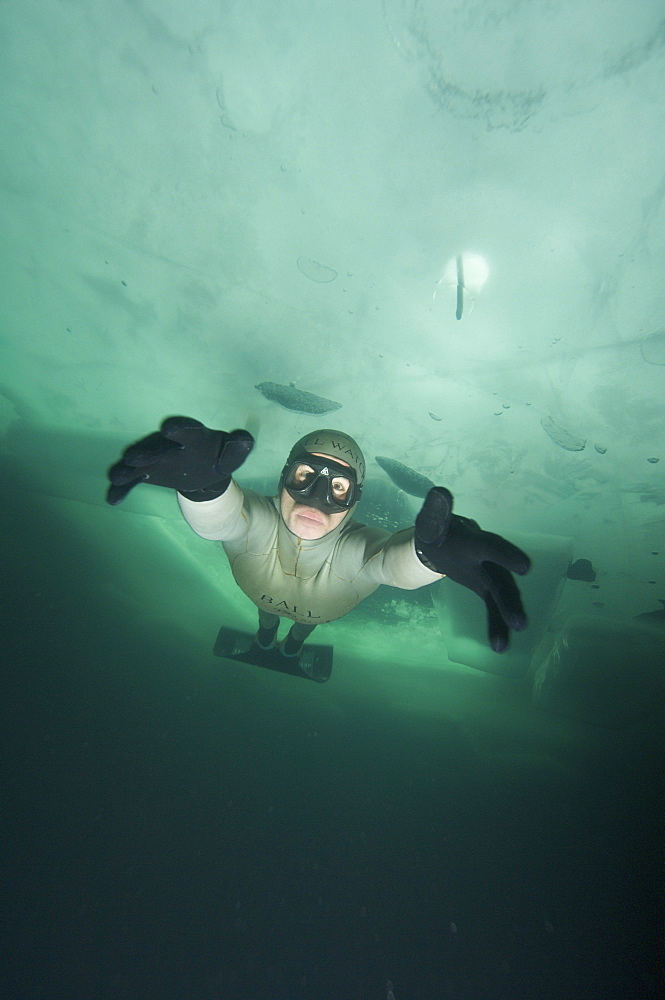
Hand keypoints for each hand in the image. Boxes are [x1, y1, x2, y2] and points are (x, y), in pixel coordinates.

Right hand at [106, 416, 253, 504]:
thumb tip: (246, 440)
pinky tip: (112, 499)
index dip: (178, 429)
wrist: (201, 471)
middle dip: (145, 452)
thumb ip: (237, 451)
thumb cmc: (216, 459)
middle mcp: (169, 445)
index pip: (186, 431)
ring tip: (117, 476)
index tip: (169, 428)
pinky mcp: (147, 472)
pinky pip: (133, 479)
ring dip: (128, 469)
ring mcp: (156, 458)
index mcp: (192, 437)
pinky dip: (122, 488)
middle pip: (156, 447)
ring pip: (140, 462)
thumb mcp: (229, 457)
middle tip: (133, 457)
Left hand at [415, 487, 530, 652]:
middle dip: (510, 601)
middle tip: (520, 621)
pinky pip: (494, 609)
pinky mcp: (486, 588)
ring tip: (506, 642)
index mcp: (475, 541)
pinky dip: (497, 627)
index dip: (506, 556)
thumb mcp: (431, 521)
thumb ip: (435, 510)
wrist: (442, 543)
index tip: (525, 567)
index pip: (491, 547)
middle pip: (502, 580)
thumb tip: (439, 493)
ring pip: (502, 597)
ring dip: (506, 618)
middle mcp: (488, 559)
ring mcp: (490, 575)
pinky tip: (500, 647)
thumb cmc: (438, 530)